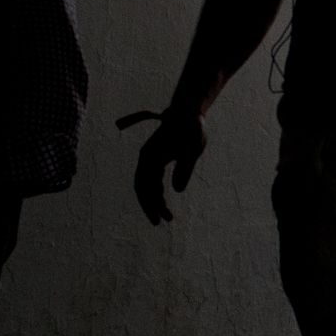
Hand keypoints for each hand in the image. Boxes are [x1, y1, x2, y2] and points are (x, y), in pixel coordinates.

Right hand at [119, 108, 205, 226]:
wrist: (188, 112)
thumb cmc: (192, 129)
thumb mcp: (193, 149)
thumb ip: (185, 168)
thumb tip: (177, 191)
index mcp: (151, 155)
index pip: (146, 185)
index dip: (151, 204)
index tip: (160, 218)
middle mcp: (146, 157)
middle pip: (142, 187)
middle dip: (149, 206)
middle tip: (159, 222)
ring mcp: (149, 157)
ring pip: (145, 184)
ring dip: (153, 200)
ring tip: (166, 216)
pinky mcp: (154, 158)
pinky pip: (151, 179)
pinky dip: (155, 191)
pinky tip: (163, 201)